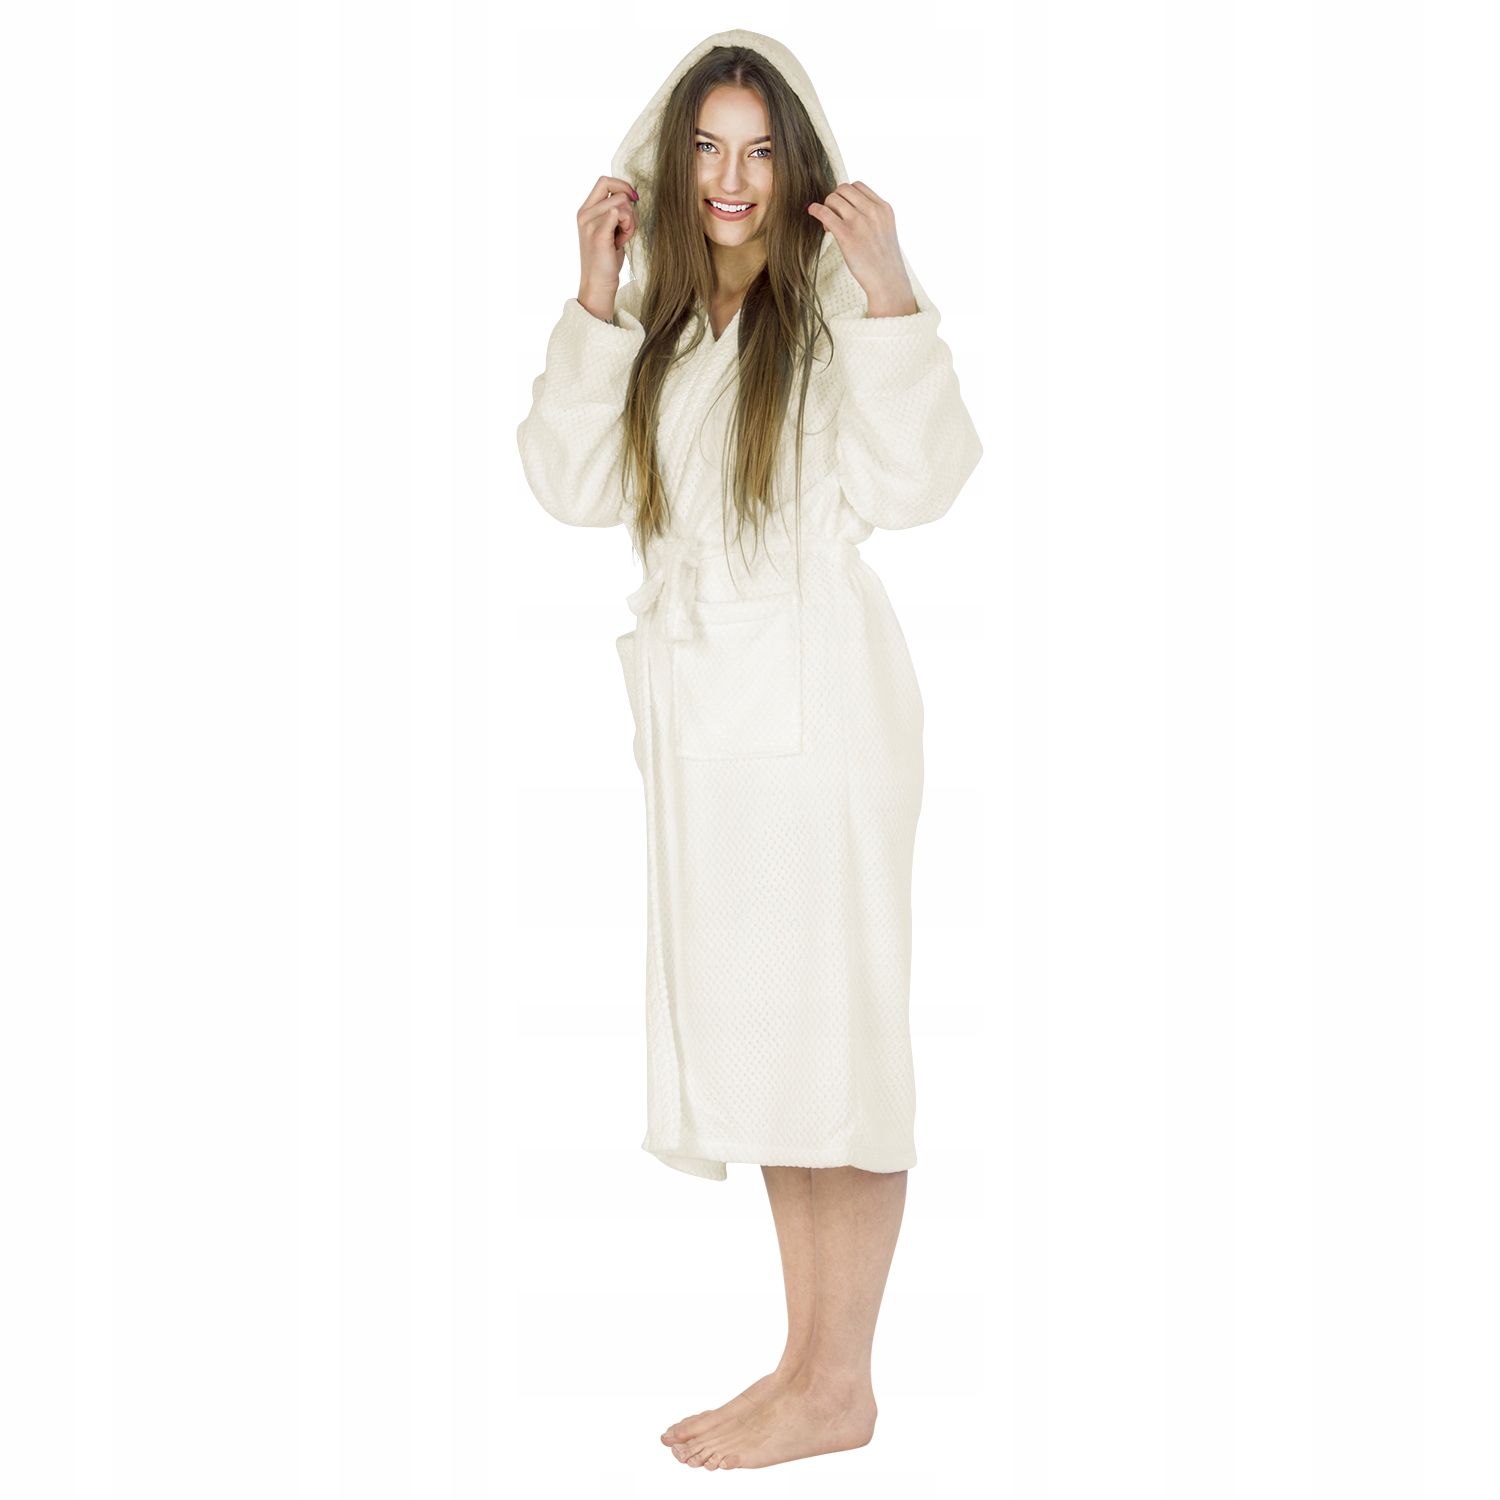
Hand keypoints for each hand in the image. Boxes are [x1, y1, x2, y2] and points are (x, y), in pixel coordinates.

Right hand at [577, 176, 639, 318]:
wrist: (598, 283)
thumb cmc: (606, 258)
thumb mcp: (609, 229)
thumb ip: (613, 211)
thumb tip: (629, 194)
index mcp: (585, 210)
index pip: (604, 181)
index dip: (622, 185)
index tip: (634, 200)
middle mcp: (585, 214)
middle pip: (618, 193)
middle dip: (630, 209)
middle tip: (626, 229)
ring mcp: (589, 223)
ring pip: (623, 204)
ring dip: (631, 221)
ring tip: (622, 238)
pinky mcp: (598, 234)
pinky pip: (619, 213)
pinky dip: (627, 227)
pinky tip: (622, 240)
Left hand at [807, 182, 917, 316]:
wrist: (887, 281)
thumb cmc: (884, 260)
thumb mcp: (886, 229)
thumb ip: (873, 215)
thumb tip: (851, 208)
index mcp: (883, 207)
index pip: (858, 185)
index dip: (847, 195)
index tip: (844, 210)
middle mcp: (872, 211)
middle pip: (843, 189)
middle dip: (835, 200)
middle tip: (834, 217)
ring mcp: (859, 222)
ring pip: (833, 198)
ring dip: (826, 207)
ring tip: (829, 225)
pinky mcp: (846, 235)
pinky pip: (824, 212)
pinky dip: (815, 210)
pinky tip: (812, 212)